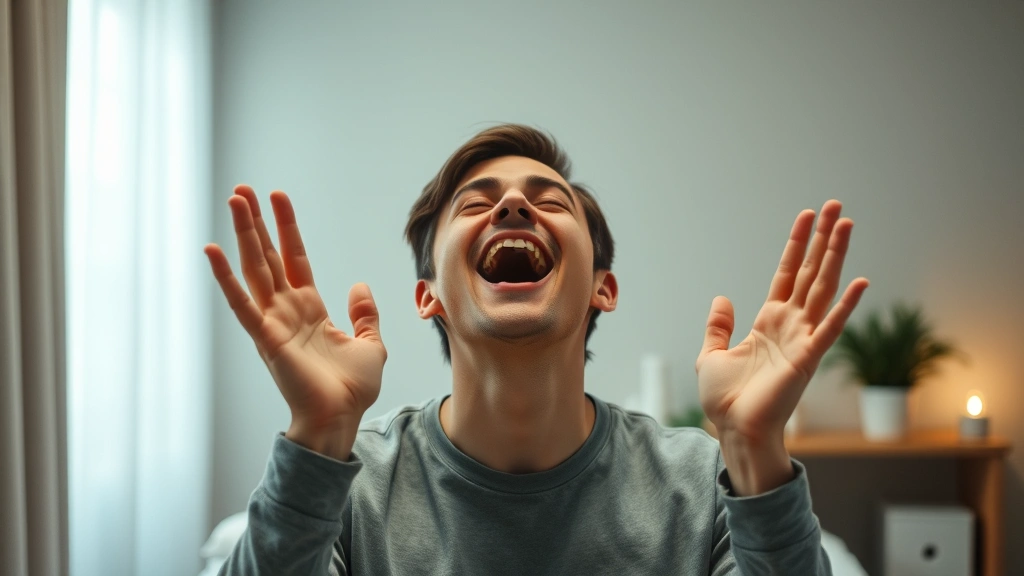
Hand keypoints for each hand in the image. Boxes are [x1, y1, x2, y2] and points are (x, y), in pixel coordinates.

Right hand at [205, 185, 386, 459]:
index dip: (287, 227)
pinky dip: (225, 277)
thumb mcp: (370, 344)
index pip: (295, 257)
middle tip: (241, 190)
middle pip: (268, 256)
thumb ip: (364, 314)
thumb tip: (358, 286)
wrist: (341, 418)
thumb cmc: (353, 389)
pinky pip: (242, 303)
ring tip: (233, 200)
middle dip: (255, 223)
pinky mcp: (265, 338)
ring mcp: (273, 322)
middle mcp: (287, 311)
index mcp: (310, 310)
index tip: (277, 197)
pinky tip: (212, 250)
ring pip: (254, 269)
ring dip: (243, 235)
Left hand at [695, 200, 867, 492]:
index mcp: (768, 323)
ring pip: (822, 289)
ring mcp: (802, 340)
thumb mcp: (712, 355)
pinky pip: (830, 327)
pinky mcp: (808, 358)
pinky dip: (845, 306)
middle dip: (823, 239)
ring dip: (835, 257)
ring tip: (847, 224)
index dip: (796, 245)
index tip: (807, 216)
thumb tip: (723, 298)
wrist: (733, 430)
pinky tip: (860, 282)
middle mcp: (790, 326)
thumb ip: (718, 326)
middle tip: (837, 206)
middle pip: (810, 272)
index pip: (786, 274)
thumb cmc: (725, 400)